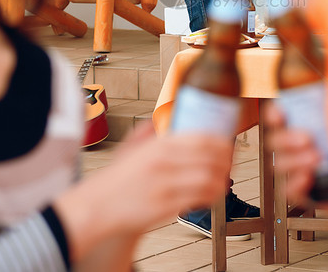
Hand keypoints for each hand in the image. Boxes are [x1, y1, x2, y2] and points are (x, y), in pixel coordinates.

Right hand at [55, 131, 231, 261]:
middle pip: (210, 158)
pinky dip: (211, 197)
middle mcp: (164, 162)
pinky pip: (199, 199)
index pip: (202, 138)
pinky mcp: (166, 206)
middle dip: (227, 162)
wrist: (98, 207)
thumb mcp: (130, 149)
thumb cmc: (116, 181)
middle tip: (230, 165)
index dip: (222, 142)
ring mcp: (166, 184)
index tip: (228, 146)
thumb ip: (145, 133)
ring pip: (209, 179)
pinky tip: (211, 196)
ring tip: (222, 182)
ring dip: (222, 181)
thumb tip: (157, 121)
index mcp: (158, 145)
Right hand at [264, 103, 327, 219]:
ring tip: (316, 158)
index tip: (280, 115)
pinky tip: (308, 177)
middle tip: (308, 139)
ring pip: (281, 164)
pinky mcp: (309, 191)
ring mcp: (302, 168)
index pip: (279, 116)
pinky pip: (291, 190)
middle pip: (275, 141)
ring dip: (295, 160)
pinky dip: (295, 184)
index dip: (274, 114)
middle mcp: (299, 145)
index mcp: (305, 123)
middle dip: (287, 139)